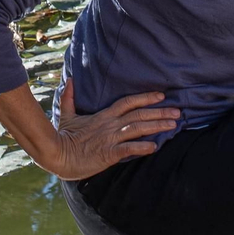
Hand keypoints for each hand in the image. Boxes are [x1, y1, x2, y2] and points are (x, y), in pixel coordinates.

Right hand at [46, 78, 178, 180]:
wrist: (56, 154)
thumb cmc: (63, 137)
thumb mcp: (67, 115)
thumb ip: (70, 97)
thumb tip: (71, 80)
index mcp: (103, 116)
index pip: (128, 102)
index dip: (145, 98)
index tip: (162, 96)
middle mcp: (110, 125)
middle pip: (139, 114)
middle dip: (159, 112)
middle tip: (178, 112)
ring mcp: (110, 139)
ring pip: (137, 129)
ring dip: (156, 126)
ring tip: (174, 125)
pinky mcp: (107, 153)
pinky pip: (128, 149)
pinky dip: (142, 147)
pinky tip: (155, 147)